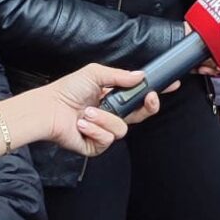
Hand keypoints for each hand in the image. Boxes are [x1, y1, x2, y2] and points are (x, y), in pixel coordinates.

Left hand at [0, 64, 166, 158]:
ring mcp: (105, 130)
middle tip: (149, 97)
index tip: (171, 85)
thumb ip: (121, 76)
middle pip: (142, 114)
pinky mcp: (96, 145)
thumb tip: (141, 76)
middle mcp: (112, 114)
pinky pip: (107, 140)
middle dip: (149, 106)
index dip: (156, 92)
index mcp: (113, 96)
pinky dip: (95, 130)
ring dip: (104, 118)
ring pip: (123, 128)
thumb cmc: (67, 90)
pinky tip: (83, 124)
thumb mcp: (96, 73)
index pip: (140, 95)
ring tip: (87, 112)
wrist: (48, 109)